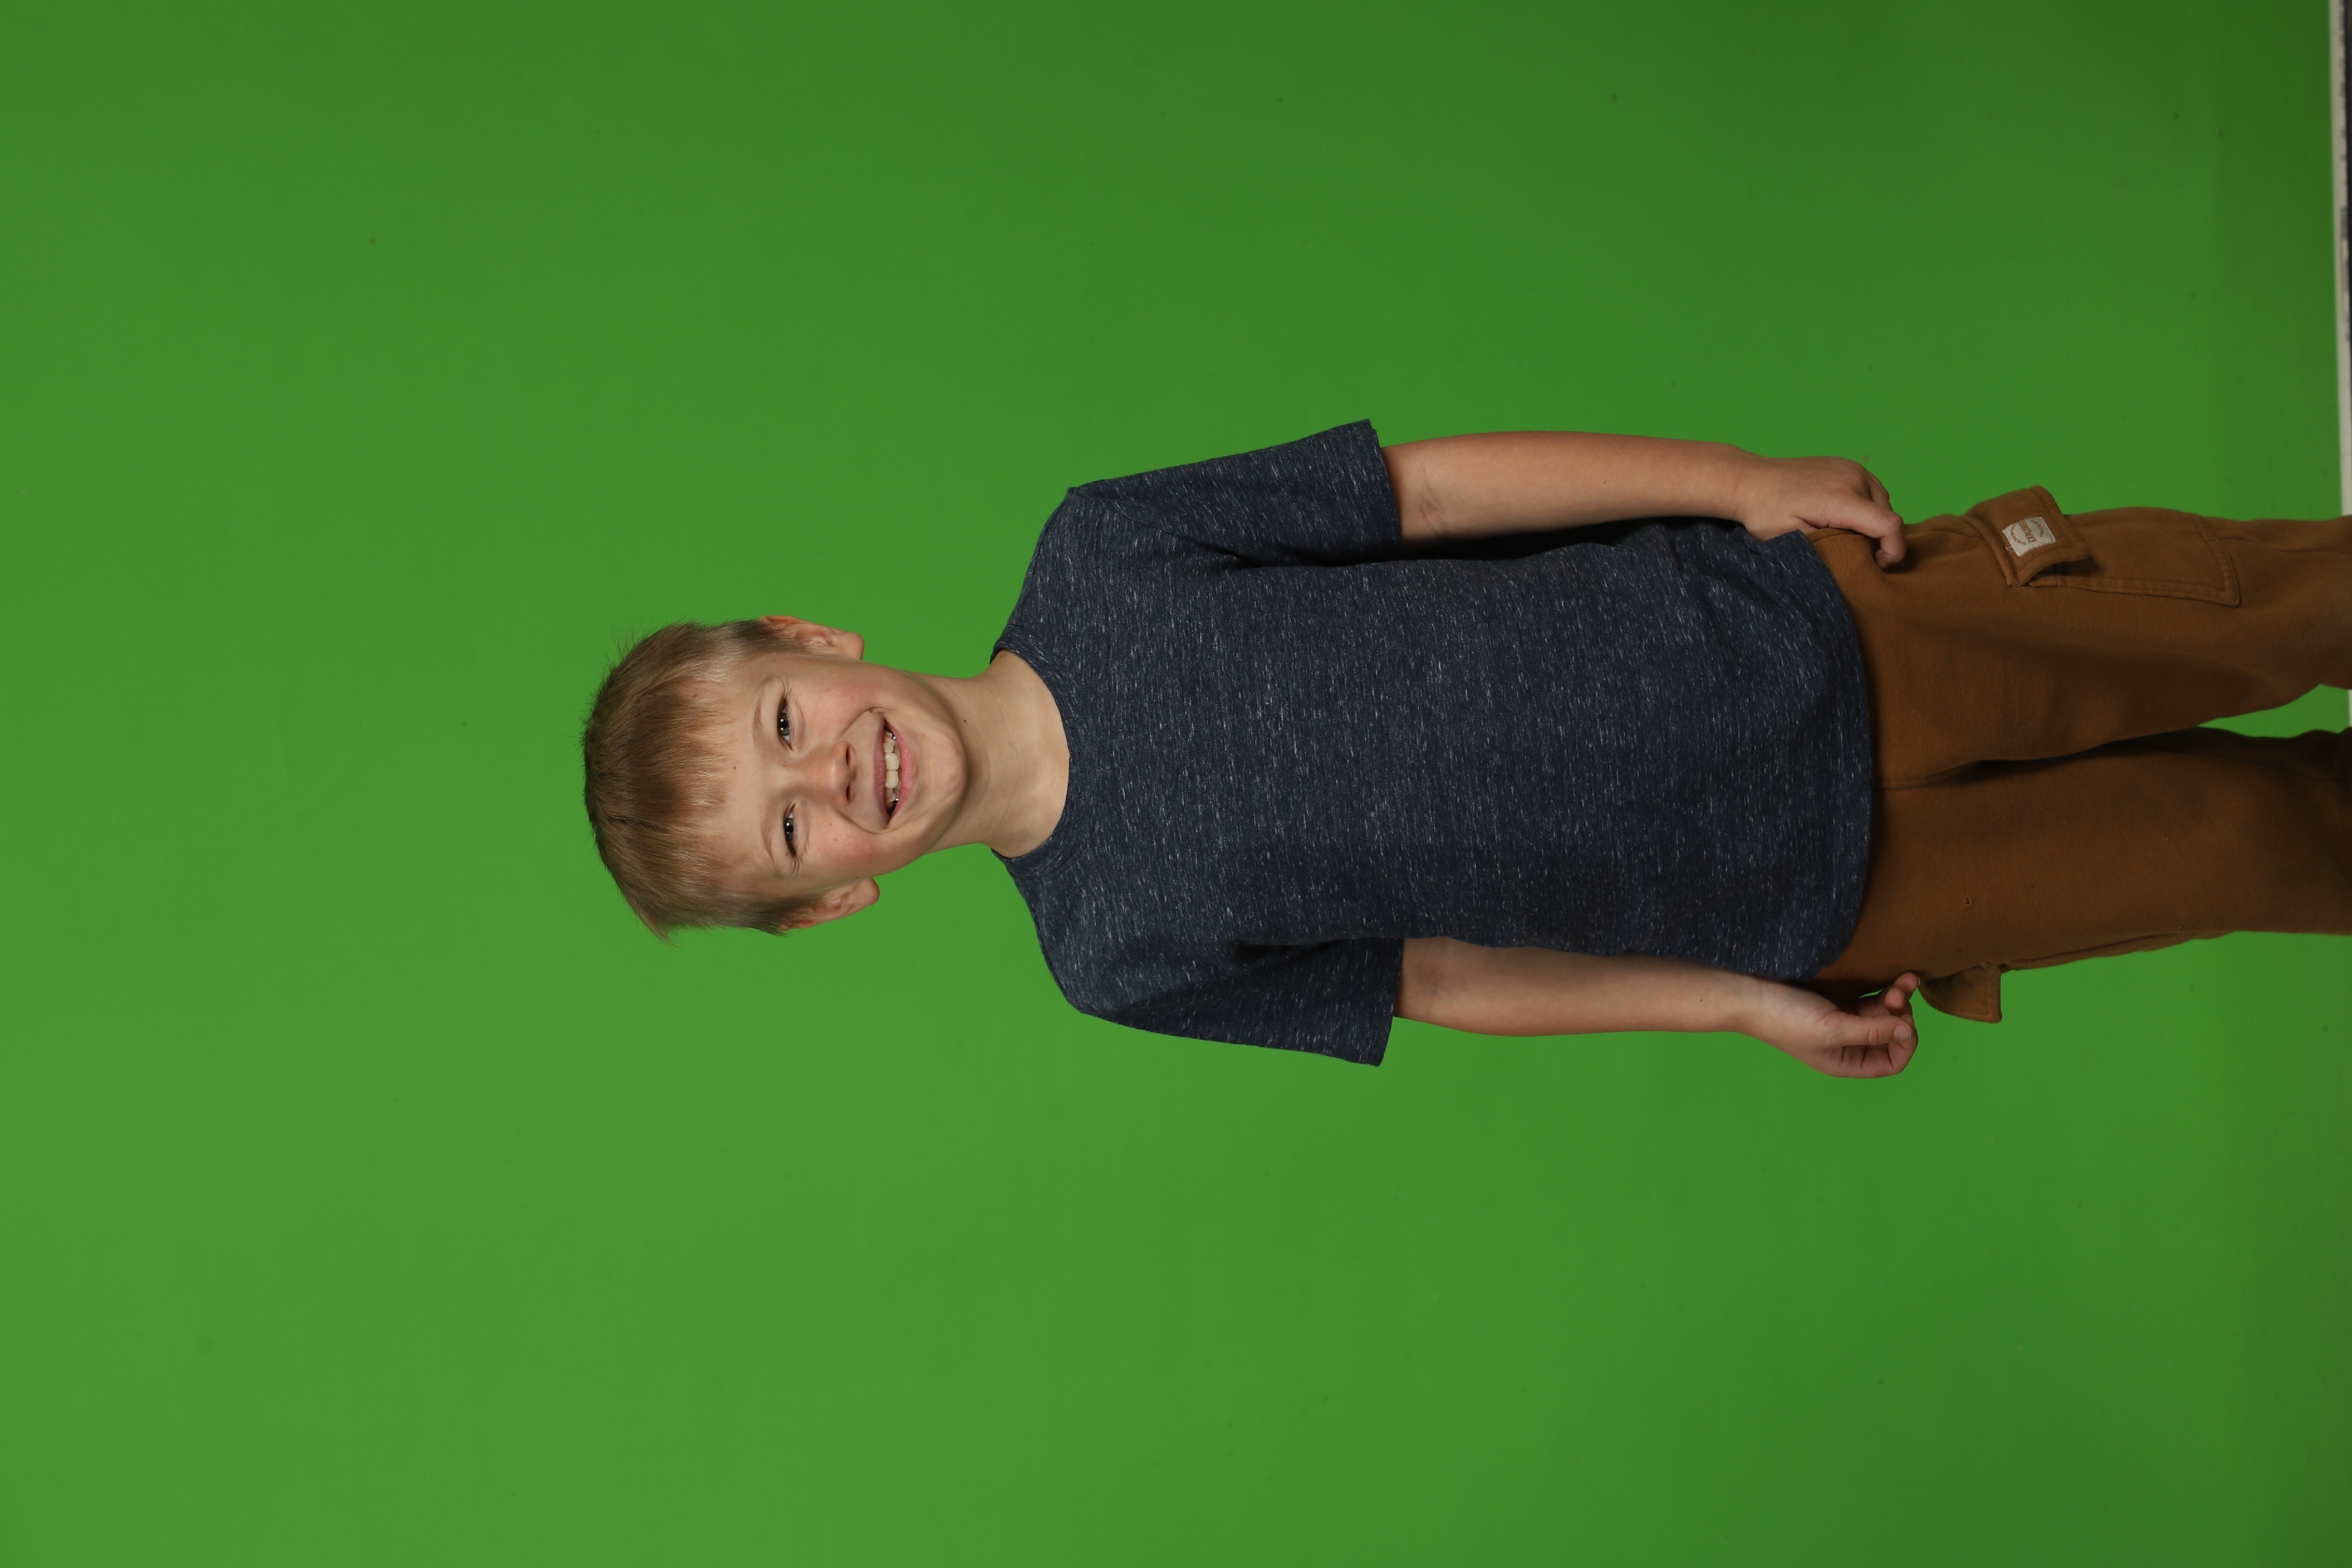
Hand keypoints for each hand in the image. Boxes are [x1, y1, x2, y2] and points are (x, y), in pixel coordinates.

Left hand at [1731, 455, 1906, 565]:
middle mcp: (1852, 477)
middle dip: (1878, 538)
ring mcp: (1851, 467)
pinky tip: (1843, 516)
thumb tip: (1859, 558)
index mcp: (1841, 498)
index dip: (1894, 549)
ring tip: (1845, 534)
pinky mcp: (1846, 464)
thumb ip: (1832, 548)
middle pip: (1887, 514)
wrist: (1749, 480)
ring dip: (1873, 521)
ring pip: (1882, 501)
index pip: (1889, 524)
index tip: (1880, 565)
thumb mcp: (1793, 540)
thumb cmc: (1765, 513)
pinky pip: (1871, 489)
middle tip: (1852, 553)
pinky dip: (1866, 505)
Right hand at [1741, 974, 1919, 1077]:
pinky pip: (1870, 999)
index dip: (1905, 1043)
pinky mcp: (1837, 1002)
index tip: (1904, 1020)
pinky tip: (1893, 978)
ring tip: (1904, 980)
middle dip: (1901, 1014)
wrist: (1751, 993)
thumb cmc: (1786, 1019)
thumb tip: (1908, 1031)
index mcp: (1846, 1062)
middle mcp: (1848, 1045)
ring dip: (1897, 998)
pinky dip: (1884, 989)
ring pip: (1883, 1014)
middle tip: (1898, 993)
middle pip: (1891, 1035)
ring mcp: (1843, 1022)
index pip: (1892, 1062)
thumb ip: (1872, 1031)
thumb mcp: (1832, 1029)